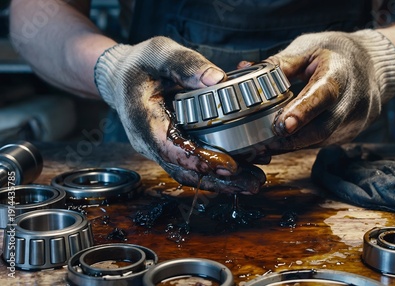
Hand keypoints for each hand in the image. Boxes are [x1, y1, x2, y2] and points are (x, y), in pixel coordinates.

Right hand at [94, 37, 264, 193]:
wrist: (122, 76)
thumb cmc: (141, 63)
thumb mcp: (161, 53)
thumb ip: (186, 65)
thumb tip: (217, 79)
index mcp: (143, 118)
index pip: (169, 147)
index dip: (198, 159)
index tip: (228, 165)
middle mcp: (148, 141)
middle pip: (183, 170)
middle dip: (218, 180)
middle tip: (251, 183)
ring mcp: (158, 149)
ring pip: (188, 174)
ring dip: (221, 182)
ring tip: (253, 182)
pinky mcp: (169, 150)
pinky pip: (191, 167)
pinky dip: (215, 173)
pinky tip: (242, 172)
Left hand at [264, 30, 394, 150]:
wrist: (372, 65)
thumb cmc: (336, 53)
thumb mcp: (309, 49)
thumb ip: (280, 64)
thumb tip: (245, 70)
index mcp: (340, 73)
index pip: (323, 95)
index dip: (303, 112)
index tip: (281, 125)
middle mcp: (352, 101)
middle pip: (322, 128)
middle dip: (290, 138)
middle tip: (261, 142)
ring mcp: (353, 121)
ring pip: (320, 140)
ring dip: (291, 145)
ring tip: (263, 145)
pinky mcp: (348, 134)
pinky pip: (321, 143)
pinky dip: (300, 144)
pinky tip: (280, 143)